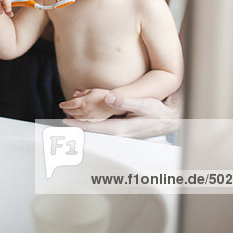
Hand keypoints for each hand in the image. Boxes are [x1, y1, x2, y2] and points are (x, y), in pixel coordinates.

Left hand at [59, 88, 114, 120]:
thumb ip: (82, 93)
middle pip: (72, 112)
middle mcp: (85, 111)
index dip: (65, 105)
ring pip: (77, 118)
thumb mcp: (91, 91)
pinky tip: (78, 117)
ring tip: (69, 113)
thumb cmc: (103, 95)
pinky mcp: (94, 121)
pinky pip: (83, 121)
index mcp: (84, 102)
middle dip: (67, 110)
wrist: (115, 104)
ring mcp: (90, 117)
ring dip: (72, 116)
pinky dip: (78, 119)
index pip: (71, 104)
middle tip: (64, 108)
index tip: (61, 105)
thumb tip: (74, 94)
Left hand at [63, 90, 182, 138]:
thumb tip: (108, 98)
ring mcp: (121, 134)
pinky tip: (88, 118)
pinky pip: (104, 127)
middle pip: (93, 131)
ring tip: (70, 118)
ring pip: (98, 129)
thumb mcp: (145, 105)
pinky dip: (93, 122)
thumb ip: (126, 102)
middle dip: (78, 126)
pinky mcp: (123, 130)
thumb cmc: (158, 112)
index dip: (79, 124)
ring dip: (84, 124)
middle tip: (61, 121)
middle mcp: (119, 134)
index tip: (64, 122)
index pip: (95, 128)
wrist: (170, 120)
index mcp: (121, 129)